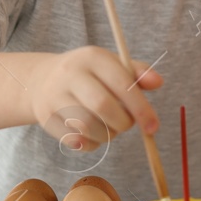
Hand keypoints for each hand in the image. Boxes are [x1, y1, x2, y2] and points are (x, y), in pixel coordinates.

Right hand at [27, 46, 161, 150]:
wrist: (42, 79)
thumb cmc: (88, 74)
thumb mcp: (111, 65)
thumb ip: (136, 73)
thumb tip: (158, 82)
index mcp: (92, 57)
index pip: (121, 83)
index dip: (141, 108)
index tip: (153, 126)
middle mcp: (70, 73)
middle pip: (102, 106)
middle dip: (123, 123)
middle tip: (127, 125)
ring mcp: (54, 95)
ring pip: (88, 127)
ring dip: (107, 135)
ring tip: (110, 128)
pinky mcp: (45, 117)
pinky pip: (75, 140)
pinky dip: (91, 144)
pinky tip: (93, 135)